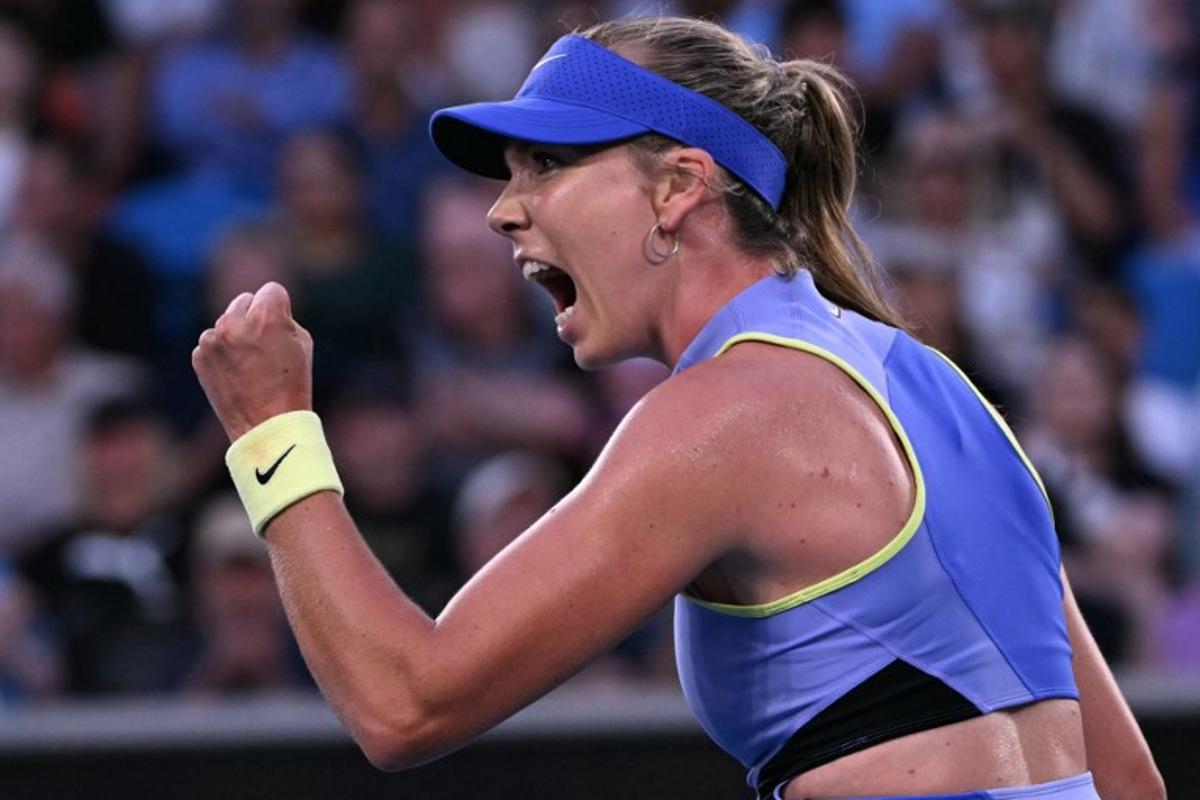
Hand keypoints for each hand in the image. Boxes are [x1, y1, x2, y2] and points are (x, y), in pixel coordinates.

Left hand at [192, 282, 313, 441]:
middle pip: (245, 300)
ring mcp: (212, 339)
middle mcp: (234, 322)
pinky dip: (222, 353)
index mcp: (265, 316)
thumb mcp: (302, 343)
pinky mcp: (199, 355)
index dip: (280, 309)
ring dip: (236, 334)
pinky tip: (236, 373)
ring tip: (250, 364)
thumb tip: (261, 309)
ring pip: (226, 322)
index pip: (271, 290)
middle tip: (265, 345)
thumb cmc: (292, 384)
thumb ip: (281, 317)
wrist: (266, 426)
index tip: (281, 327)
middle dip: (254, 316)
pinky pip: (212, 342)